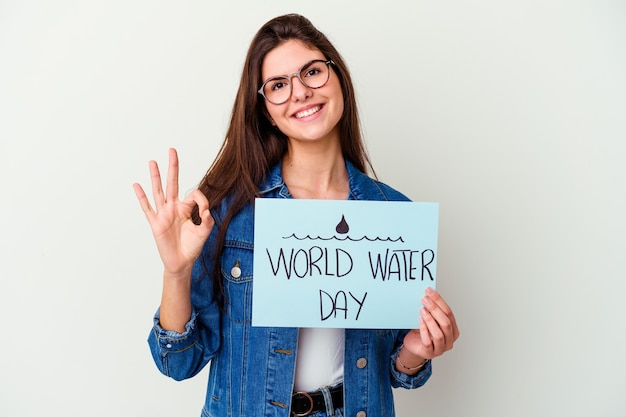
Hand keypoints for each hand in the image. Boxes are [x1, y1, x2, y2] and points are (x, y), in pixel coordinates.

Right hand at [133, 148, 213, 275]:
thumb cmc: (192, 247)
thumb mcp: (204, 233)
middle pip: (173, 183)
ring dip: (156, 177)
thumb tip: (206, 211)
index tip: (205, 212)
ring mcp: (163, 214)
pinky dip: (141, 197)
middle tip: (172, 150)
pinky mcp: (155, 223)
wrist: (181, 262)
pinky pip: (147, 208)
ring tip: (153, 162)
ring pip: (158, 191)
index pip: (193, 194)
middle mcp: (174, 208)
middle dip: (173, 167)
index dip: (201, 200)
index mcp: (186, 208)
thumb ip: (207, 221)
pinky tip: (137, 185)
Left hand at [402, 287, 459, 360]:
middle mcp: (449, 340)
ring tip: (422, 310)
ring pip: (439, 334)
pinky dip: (424, 330)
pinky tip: (420, 321)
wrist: (414, 346)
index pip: (449, 313)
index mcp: (453, 330)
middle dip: (435, 309)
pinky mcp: (430, 353)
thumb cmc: (423, 332)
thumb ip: (432, 311)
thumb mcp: (430, 320)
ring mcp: (440, 348)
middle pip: (446, 323)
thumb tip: (428, 295)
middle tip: (425, 299)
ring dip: (430, 320)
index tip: (430, 291)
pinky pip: (428, 342)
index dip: (440, 301)